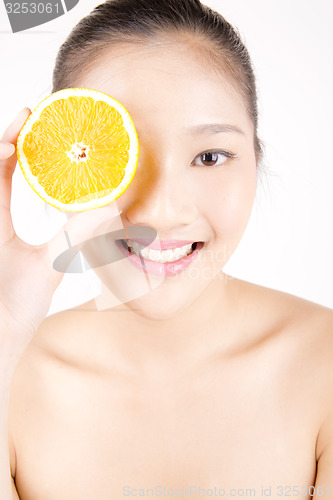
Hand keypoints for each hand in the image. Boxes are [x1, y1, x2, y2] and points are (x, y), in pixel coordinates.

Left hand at [0, 108, 120, 356]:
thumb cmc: (12, 310)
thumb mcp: (47, 269)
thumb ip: (75, 235)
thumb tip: (108, 206)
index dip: (5, 139)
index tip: (26, 121)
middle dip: (10, 140)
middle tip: (34, 121)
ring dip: (10, 159)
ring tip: (35, 142)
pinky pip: (0, 198)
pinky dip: (11, 180)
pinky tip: (34, 179)